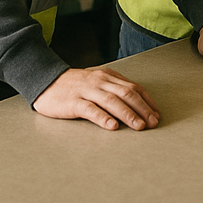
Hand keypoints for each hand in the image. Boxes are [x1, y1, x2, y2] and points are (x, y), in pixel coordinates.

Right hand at [32, 67, 159, 130]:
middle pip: (126, 94)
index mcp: (108, 76)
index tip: (157, 114)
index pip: (133, 87)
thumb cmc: (74, 85)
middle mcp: (100, 82)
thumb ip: (113, 88)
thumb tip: (135, 102)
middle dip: (142, 109)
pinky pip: (90, 110)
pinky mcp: (73, 102)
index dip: (147, 101)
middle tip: (153, 123)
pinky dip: (103, 118)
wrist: (46, 81)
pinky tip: (112, 126)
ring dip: (128, 114)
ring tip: (139, 126)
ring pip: (112, 101)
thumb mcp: (97, 81)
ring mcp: (87, 91)